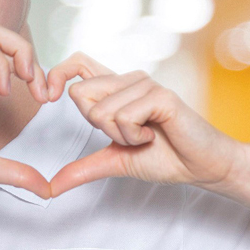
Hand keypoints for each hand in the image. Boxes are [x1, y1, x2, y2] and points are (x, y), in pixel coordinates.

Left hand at [44, 51, 248, 196]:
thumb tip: (51, 186)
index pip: (77, 63)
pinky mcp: (160, 96)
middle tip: (129, 134)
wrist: (201, 166)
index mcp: (115, 89)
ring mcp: (145, 84)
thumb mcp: (114, 162)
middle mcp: (128, 80)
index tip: (47, 97)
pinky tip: (155, 134)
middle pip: (80, 94)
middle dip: (98, 127)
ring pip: (100, 111)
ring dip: (121, 136)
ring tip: (146, 136)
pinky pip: (123, 117)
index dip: (56, 75)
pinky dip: (134, 136)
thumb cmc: (164, 157)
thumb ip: (82, 169)